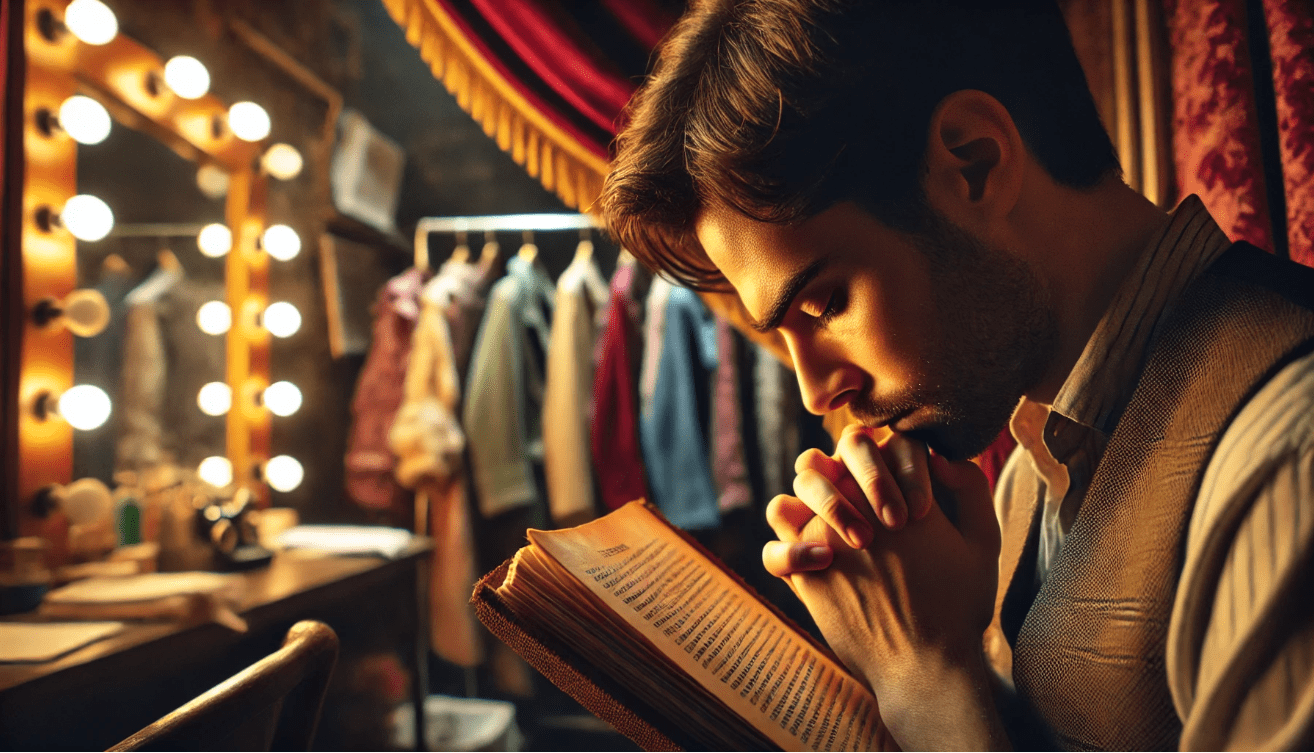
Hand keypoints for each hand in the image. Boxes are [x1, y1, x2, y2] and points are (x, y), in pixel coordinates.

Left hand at [762, 429, 1006, 747]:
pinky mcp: (805, 575)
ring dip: (812, 498)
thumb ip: (970, 488)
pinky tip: (818, 566)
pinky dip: (787, 550)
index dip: (893, 466)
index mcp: (900, 492)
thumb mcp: (983, 542)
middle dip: (846, 476)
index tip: (913, 510)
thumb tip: (938, 457)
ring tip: (838, 529)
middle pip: (830, 459)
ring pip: (797, 490)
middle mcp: (858, 507)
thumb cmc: (958, 605)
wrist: (926, 667)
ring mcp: (825, 538)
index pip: (878, 444)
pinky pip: (775, 546)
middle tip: (871, 516)